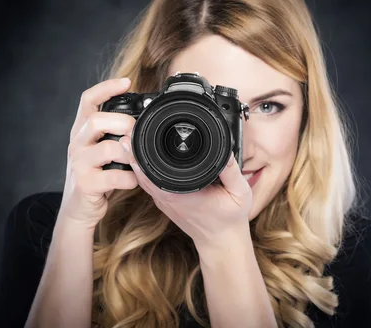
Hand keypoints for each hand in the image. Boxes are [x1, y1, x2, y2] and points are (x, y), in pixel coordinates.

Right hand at [60, 77, 138, 229]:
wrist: (79, 208)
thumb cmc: (98, 175)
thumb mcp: (104, 151)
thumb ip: (117, 135)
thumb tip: (145, 120)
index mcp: (82, 130)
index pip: (87, 100)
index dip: (106, 87)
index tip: (127, 82)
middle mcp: (77, 143)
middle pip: (96, 120)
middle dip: (122, 123)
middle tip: (137, 132)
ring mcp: (79, 163)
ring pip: (107, 148)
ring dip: (129, 153)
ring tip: (136, 160)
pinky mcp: (85, 184)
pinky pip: (113, 177)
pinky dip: (130, 179)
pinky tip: (133, 181)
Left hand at [118, 135, 252, 250]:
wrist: (222, 242)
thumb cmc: (230, 218)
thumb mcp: (239, 193)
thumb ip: (232, 171)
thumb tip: (224, 152)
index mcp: (181, 194)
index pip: (152, 171)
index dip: (142, 153)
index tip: (137, 135)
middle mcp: (168, 197)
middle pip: (142, 171)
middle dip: (136, 150)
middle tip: (131, 129)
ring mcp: (164, 201)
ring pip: (143, 177)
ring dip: (138, 159)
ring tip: (134, 137)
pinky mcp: (165, 201)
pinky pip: (150, 182)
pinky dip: (145, 168)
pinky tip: (146, 154)